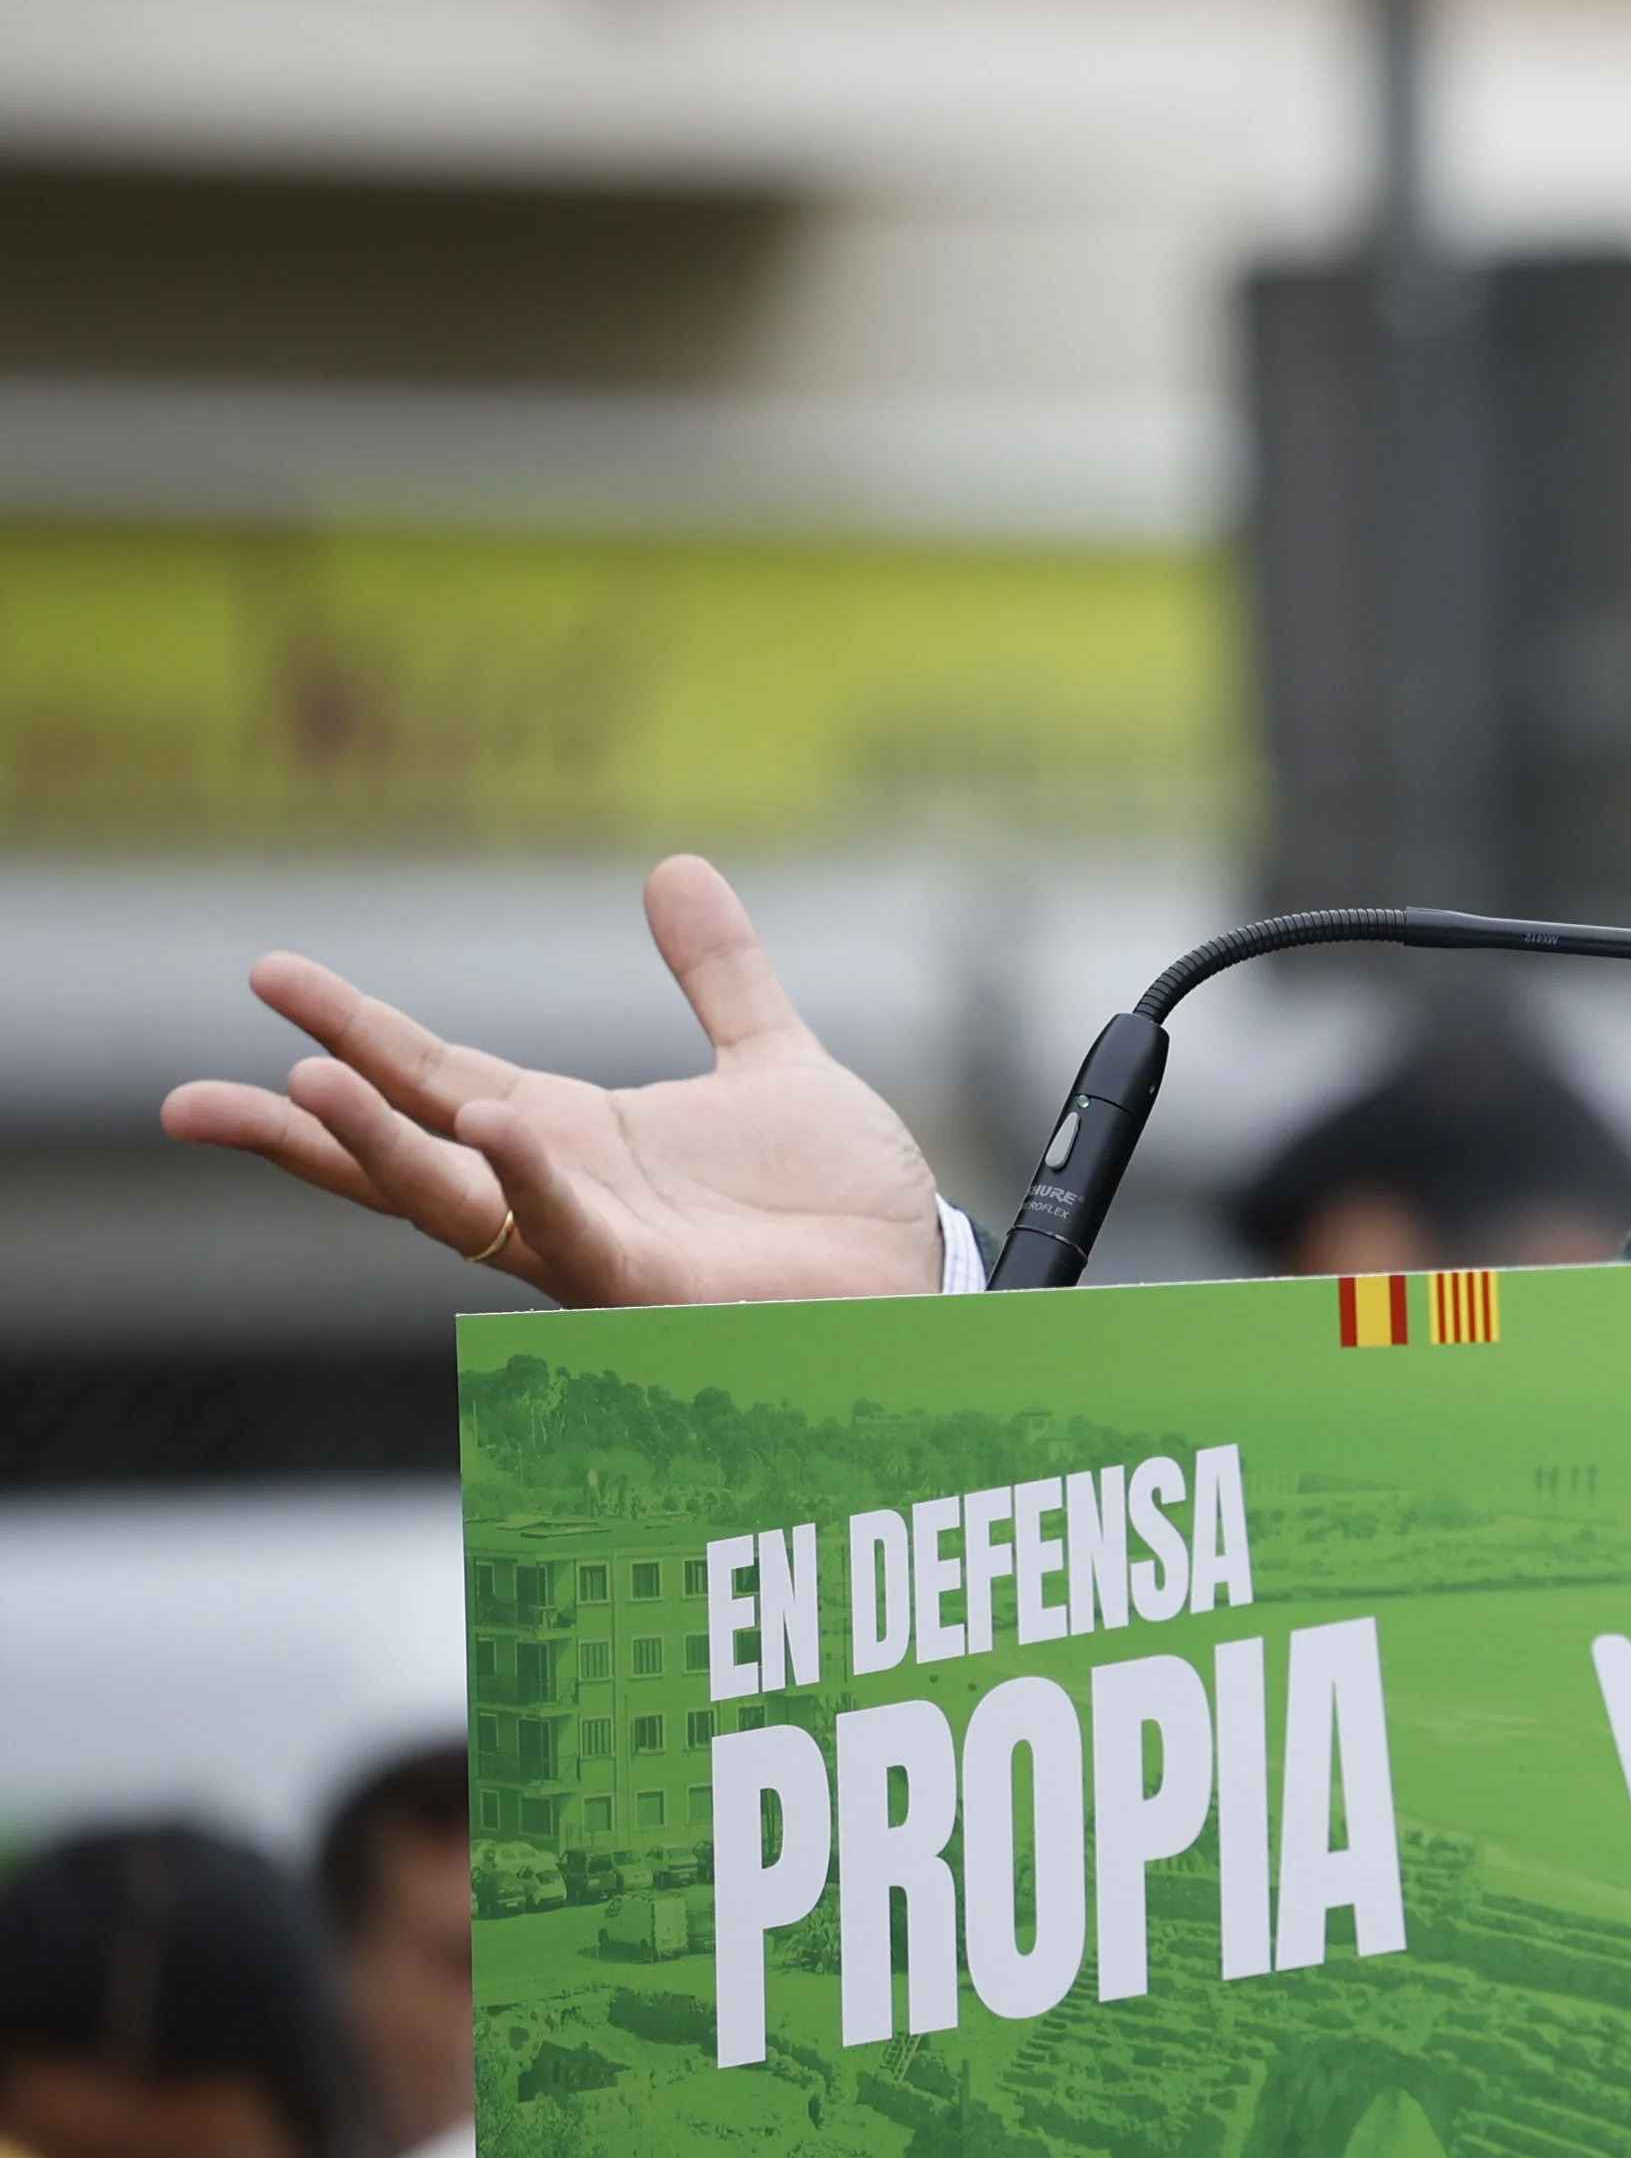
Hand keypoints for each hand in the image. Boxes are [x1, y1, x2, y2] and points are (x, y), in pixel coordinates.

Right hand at [160, 856, 946, 1307]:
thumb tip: (672, 867)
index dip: (354, 1031)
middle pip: (405, 1155)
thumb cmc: (837, 1203)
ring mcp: (597, 1248)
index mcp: (572, 1139)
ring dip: (381, 1153)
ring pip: (459, 1204)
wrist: (915, 1281)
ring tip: (305, 1088)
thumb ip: (719, 973)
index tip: (266, 975)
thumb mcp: (771, 1061)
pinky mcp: (653, 1290)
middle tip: (188, 1099)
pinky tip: (494, 1127)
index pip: (435, 1079)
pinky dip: (531, 1184)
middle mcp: (560, 1196)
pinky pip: (572, 1238)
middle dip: (304, 1126)